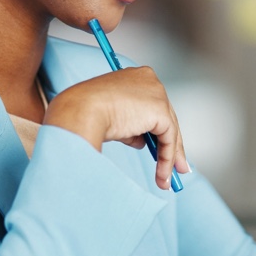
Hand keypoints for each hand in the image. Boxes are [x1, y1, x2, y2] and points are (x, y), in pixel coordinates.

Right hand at [43, 67, 189, 189]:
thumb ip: (131, 126)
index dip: (157, 129)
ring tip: (167, 178)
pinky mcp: (160, 111)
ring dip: (170, 157)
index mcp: (137, 76)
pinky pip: (168, 139)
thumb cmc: (86, 111)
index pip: (152, 105)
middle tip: (174, 166)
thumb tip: (142, 141)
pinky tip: (163, 175)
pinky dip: (167, 159)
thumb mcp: (113, 118)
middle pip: (165, 117)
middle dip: (170, 145)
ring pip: (170, 129)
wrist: (81, 111)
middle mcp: (150, 80)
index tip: (160, 147)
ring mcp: (157, 94)